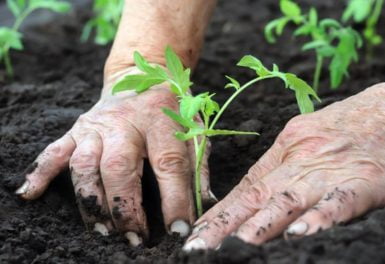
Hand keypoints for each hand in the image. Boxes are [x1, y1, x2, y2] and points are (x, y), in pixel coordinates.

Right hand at [15, 68, 211, 245]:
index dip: (175, 201)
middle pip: (119, 167)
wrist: (144, 73)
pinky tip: (30, 194)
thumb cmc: (173, 107)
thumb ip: (198, 166)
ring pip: (85, 165)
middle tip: (134, 238)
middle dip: (125, 208)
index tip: (178, 230)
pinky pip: (55, 151)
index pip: (169, 164)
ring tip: (103, 230)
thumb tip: (204, 205)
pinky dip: (41, 172)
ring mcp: (97, 125)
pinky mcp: (78, 128)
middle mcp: (126, 122)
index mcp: (161, 121)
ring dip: (91, 201)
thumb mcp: (195, 129)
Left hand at [183, 73, 384, 249]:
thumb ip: (288, 159)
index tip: (199, 229)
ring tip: (232, 247)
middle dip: (224, 224)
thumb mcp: (314, 131)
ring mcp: (333, 168)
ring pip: (287, 200)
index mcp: (290, 144)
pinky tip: (298, 235)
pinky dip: (317, 218)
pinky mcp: (367, 180)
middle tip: (197, 246)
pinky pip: (337, 202)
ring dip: (258, 226)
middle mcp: (303, 157)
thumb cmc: (362, 118)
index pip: (248, 183)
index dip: (221, 210)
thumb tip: (261, 187)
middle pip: (257, 195)